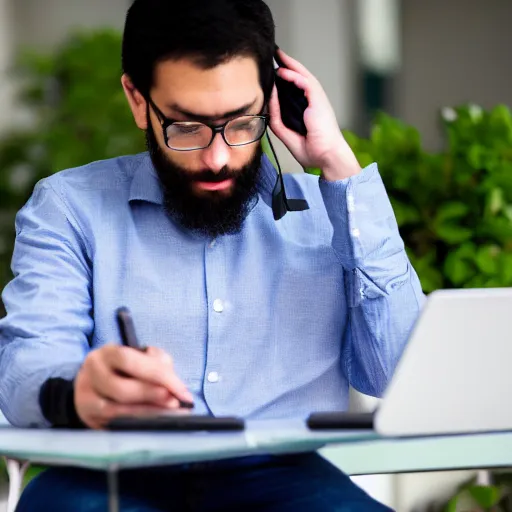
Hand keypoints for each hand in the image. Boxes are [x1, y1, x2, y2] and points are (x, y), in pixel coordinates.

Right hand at [74, 345, 192, 429]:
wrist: (96, 381)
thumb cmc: (128, 368)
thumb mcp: (144, 357)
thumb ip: (158, 363)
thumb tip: (174, 384)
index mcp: (107, 352)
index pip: (131, 361)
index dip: (159, 376)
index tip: (182, 391)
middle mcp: (92, 373)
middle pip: (121, 388)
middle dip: (152, 396)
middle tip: (175, 403)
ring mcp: (85, 396)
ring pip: (115, 410)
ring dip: (146, 413)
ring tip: (168, 413)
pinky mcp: (88, 417)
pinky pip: (112, 423)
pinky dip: (134, 423)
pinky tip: (152, 422)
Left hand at [269, 49, 360, 180]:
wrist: (327, 157)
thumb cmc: (313, 150)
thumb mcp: (287, 135)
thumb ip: (277, 119)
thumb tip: (268, 103)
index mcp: (308, 111)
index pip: (296, 89)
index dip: (286, 79)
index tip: (274, 72)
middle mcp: (314, 102)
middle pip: (300, 78)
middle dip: (288, 65)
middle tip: (275, 54)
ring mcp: (318, 100)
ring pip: (303, 76)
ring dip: (290, 65)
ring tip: (277, 55)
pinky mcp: (319, 100)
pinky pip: (305, 83)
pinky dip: (293, 76)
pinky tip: (282, 72)